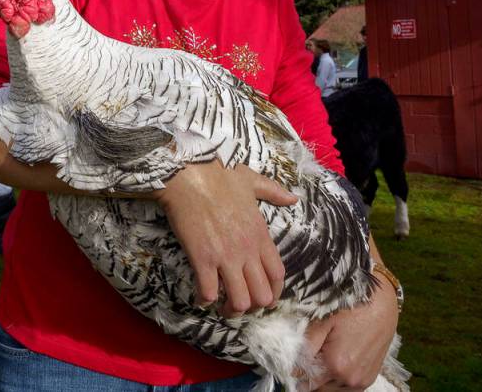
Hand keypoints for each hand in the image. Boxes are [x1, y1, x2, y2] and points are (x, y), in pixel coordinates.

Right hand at [154, 161, 297, 315]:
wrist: (188, 172)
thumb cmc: (219, 174)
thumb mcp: (252, 181)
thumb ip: (274, 192)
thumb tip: (293, 198)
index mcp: (261, 234)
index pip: (278, 275)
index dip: (273, 293)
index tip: (263, 297)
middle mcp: (247, 250)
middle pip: (262, 296)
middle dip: (252, 306)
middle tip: (239, 302)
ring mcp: (225, 256)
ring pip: (240, 301)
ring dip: (230, 309)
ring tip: (221, 304)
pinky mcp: (202, 258)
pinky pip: (208, 292)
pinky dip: (204, 300)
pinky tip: (200, 295)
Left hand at [301, 275, 398, 390]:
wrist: (381, 300)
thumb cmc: (351, 305)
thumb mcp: (322, 321)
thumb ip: (306, 347)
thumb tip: (292, 369)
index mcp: (336, 365)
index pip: (305, 381)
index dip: (297, 370)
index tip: (296, 359)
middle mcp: (350, 379)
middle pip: (318, 388)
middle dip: (310, 375)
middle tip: (311, 353)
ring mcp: (362, 380)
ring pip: (332, 389)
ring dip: (324, 378)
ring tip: (325, 354)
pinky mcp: (370, 377)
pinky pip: (347, 388)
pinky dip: (337, 379)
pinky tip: (337, 360)